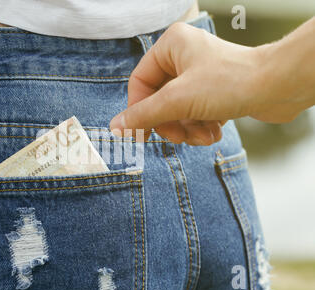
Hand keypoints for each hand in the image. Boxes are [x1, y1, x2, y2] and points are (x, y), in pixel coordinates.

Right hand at [109, 21, 313, 144]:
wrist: (279, 87)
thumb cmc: (231, 82)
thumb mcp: (178, 100)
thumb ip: (144, 115)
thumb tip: (116, 127)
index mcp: (171, 46)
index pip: (140, 83)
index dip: (140, 110)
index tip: (142, 134)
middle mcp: (184, 57)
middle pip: (158, 100)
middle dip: (170, 124)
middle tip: (179, 137)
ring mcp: (199, 74)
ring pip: (177, 111)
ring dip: (188, 130)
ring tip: (204, 135)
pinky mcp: (214, 90)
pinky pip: (194, 114)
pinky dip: (201, 127)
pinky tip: (215, 132)